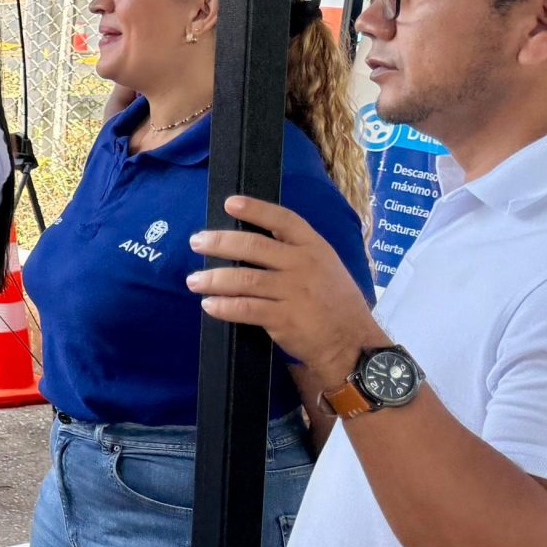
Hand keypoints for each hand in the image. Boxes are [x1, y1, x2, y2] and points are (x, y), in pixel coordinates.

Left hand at [187, 194, 384, 388]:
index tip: (230, 203)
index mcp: (315, 248)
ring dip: (213, 279)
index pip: (283, 220)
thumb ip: (295, 253)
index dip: (255, 209)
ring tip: (194, 280)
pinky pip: (246, 308)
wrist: (353, 343)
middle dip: (220, 243)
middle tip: (197, 242)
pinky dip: (223, 306)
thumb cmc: (335, 303)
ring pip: (244, 279)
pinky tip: (209, 305)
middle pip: (254, 246)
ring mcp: (295, 292)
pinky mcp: (285, 318)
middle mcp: (304, 265)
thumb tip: (249, 244)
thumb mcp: (325, 267)